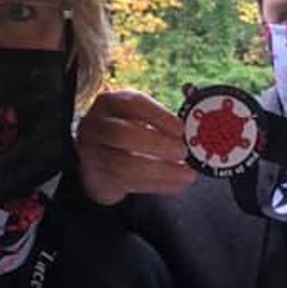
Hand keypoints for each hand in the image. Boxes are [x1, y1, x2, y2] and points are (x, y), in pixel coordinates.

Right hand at [75, 89, 196, 204]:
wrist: (98, 159)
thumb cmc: (128, 132)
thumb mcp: (140, 118)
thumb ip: (164, 118)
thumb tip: (195, 118)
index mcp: (110, 102)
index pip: (132, 104)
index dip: (159, 116)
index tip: (181, 129)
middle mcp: (95, 125)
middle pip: (122, 134)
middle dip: (157, 145)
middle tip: (182, 152)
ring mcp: (91, 152)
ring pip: (124, 164)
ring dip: (161, 170)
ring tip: (186, 174)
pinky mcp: (96, 177)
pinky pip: (127, 183)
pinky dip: (157, 185)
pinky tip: (177, 184)